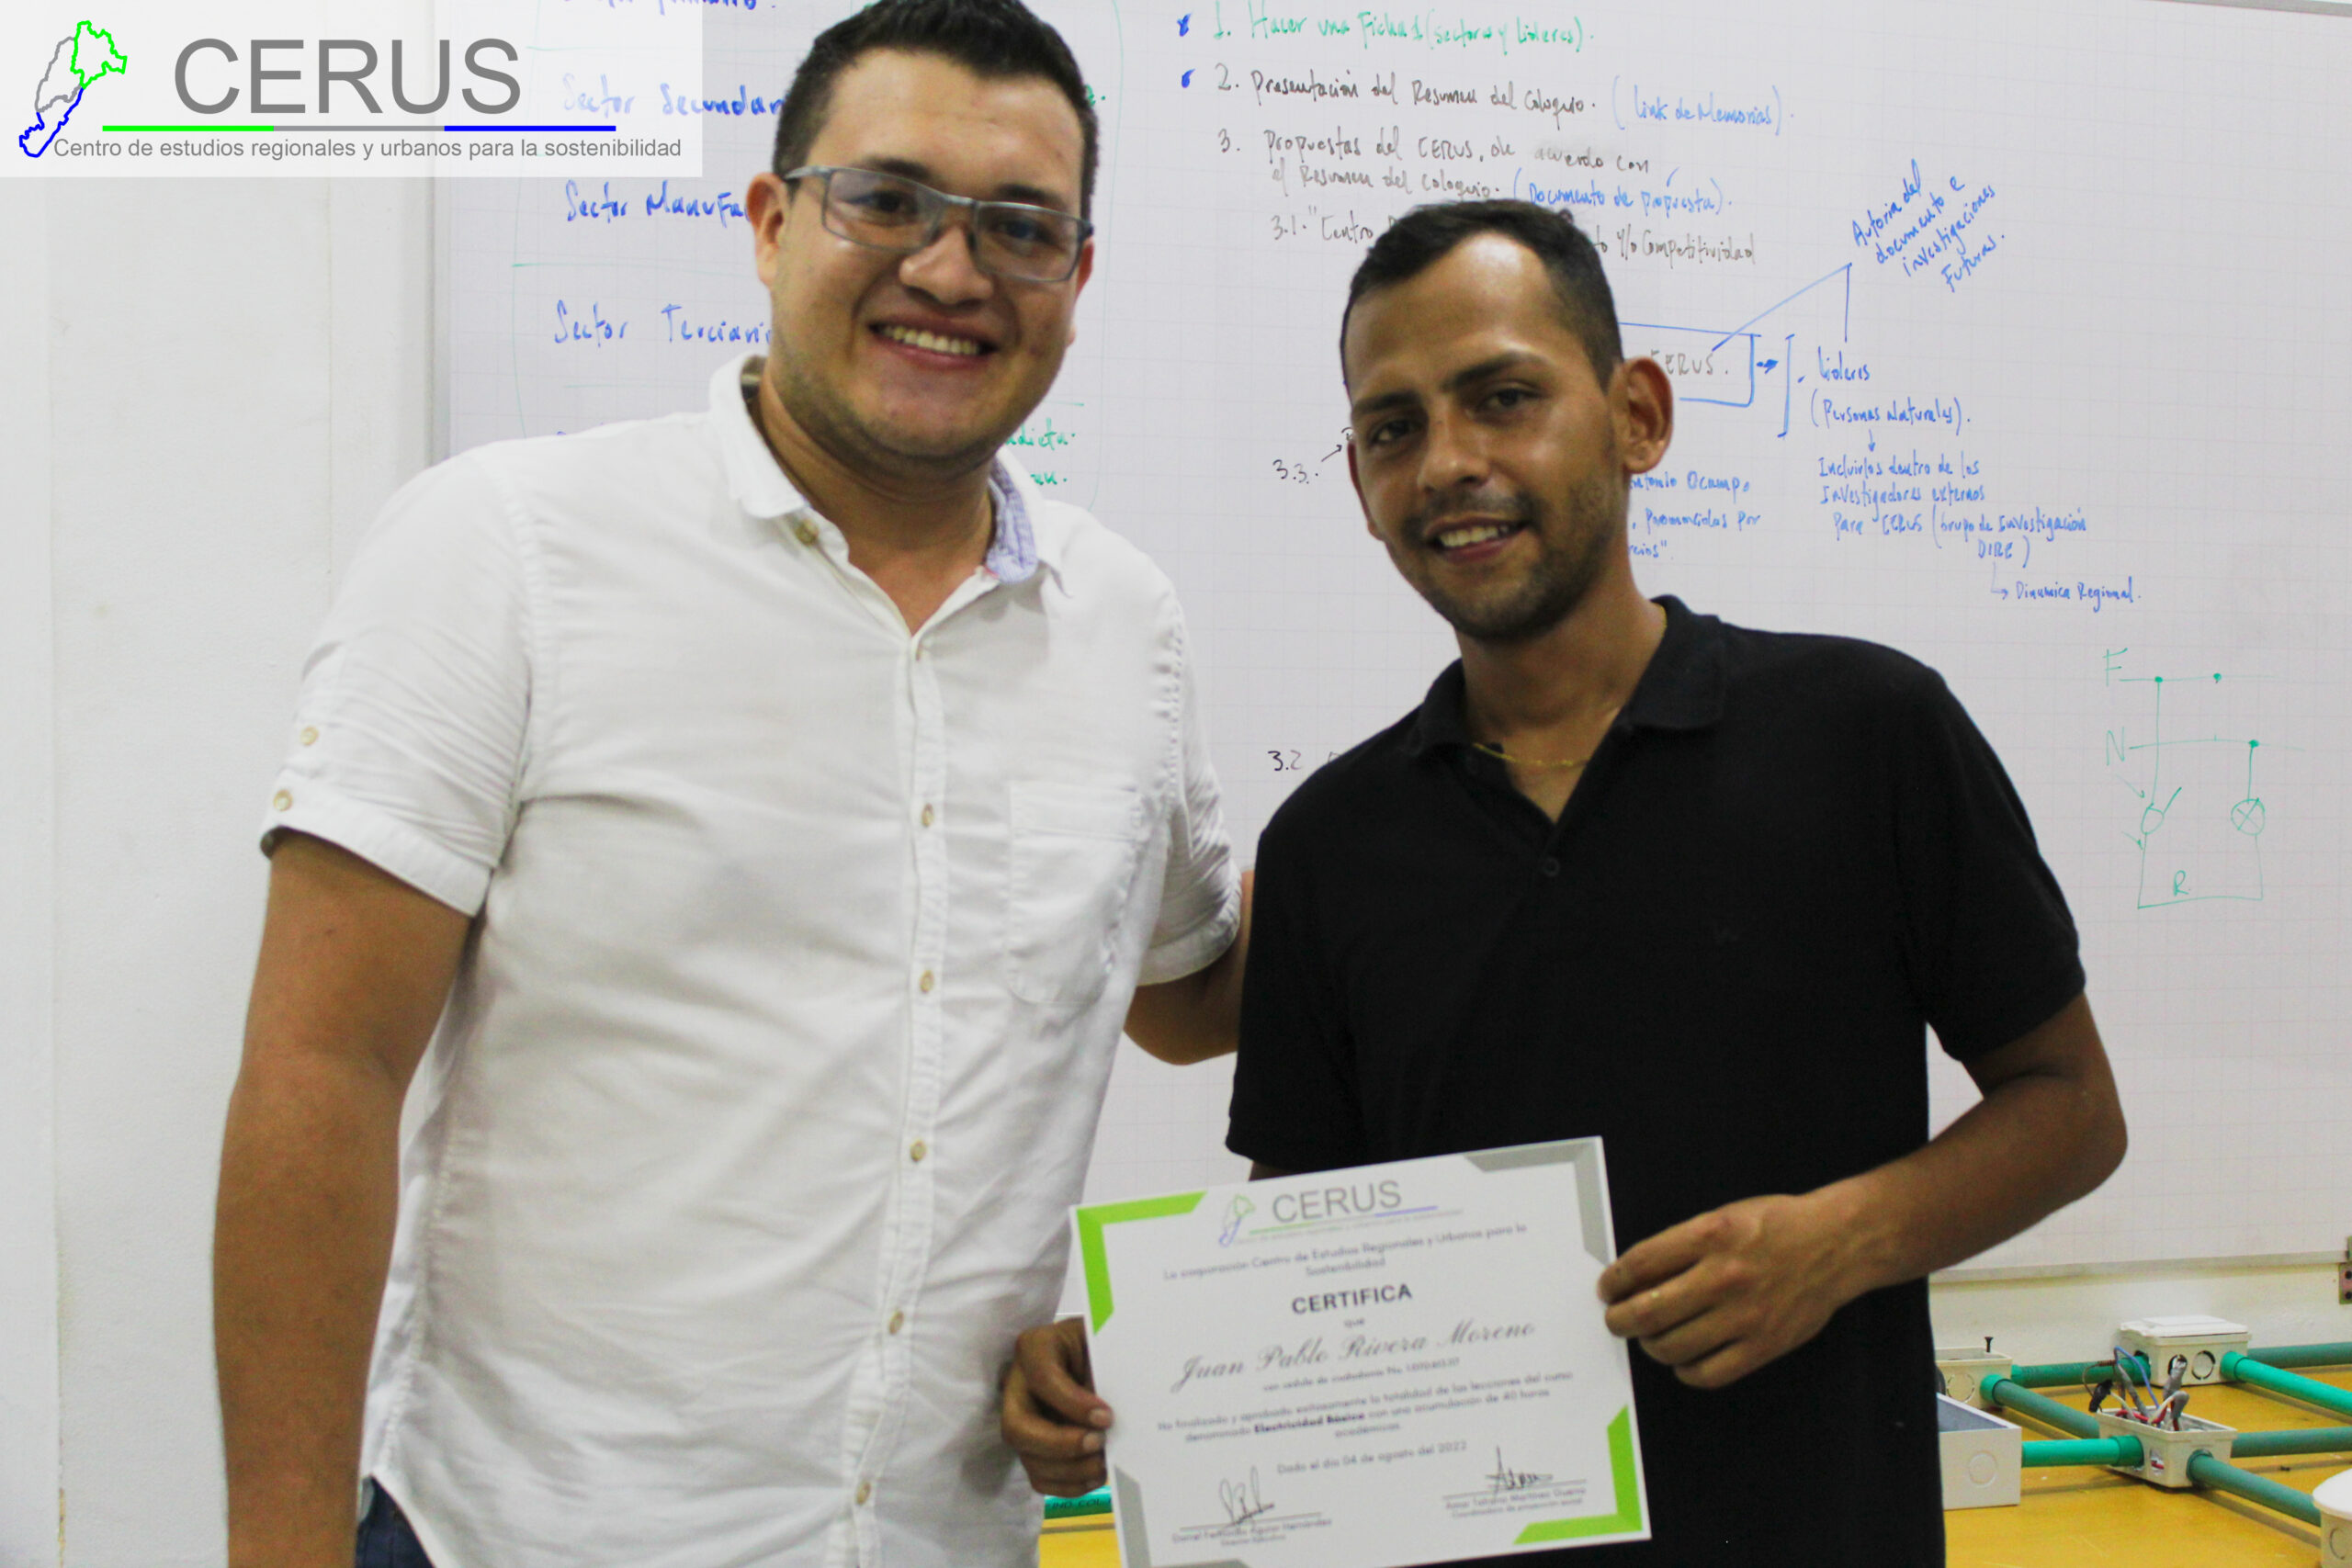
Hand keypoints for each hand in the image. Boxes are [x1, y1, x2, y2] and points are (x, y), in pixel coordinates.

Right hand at [1001, 1317, 1112, 1495]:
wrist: (1097, 1356)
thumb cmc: (1100, 1343)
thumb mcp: (1102, 1340)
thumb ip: (1103, 1365)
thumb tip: (1110, 1415)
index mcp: (1035, 1348)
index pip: (1041, 1378)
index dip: (1072, 1403)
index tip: (1106, 1416)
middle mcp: (1018, 1386)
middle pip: (1017, 1428)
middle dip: (1060, 1444)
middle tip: (1099, 1443)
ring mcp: (1021, 1420)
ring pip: (1028, 1458)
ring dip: (1069, 1470)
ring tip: (1103, 1463)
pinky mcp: (1032, 1447)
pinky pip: (1039, 1478)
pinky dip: (1068, 1485)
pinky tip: (1094, 1476)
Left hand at [1595, 1191, 1861, 1389]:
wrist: (1835, 1244)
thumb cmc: (1775, 1227)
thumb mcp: (1722, 1217)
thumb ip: (1681, 1245)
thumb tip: (1634, 1277)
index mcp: (1710, 1235)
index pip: (1640, 1264)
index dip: (1614, 1281)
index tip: (1608, 1289)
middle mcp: (1725, 1276)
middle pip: (1649, 1311)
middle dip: (1620, 1320)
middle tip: (1616, 1320)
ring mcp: (1745, 1314)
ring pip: (1672, 1346)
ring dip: (1650, 1345)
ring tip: (1650, 1338)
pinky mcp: (1763, 1345)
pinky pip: (1708, 1373)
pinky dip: (1686, 1371)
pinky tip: (1683, 1359)